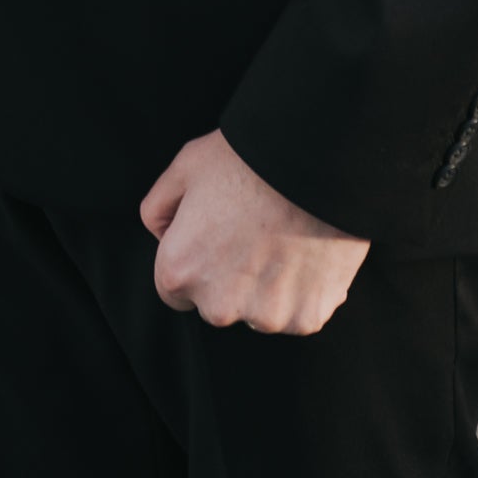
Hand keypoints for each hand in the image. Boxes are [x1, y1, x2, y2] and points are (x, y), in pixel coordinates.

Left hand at [140, 131, 368, 334]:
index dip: (193, 261)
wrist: (318, 162)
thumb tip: (163, 234)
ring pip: (261, 310)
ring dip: (269, 288)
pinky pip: (299, 311)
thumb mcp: (185, 168)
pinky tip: (307, 252)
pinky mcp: (307, 318)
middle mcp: (219, 306)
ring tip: (284, 239)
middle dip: (230, 278)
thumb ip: (159, 208)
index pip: (174, 290)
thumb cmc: (248, 160)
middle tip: (252, 233)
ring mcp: (267, 316)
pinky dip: (303, 290)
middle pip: (217, 304)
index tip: (214, 240)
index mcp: (182, 271)